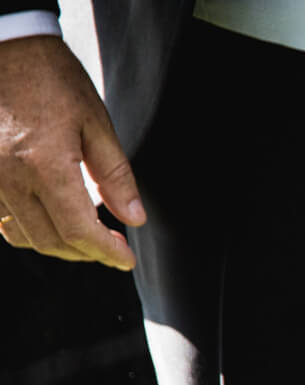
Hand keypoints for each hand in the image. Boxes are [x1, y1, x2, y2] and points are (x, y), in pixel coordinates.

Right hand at [0, 36, 142, 267]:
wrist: (4, 48)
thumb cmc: (52, 80)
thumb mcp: (96, 123)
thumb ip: (116, 175)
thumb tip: (133, 218)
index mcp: (44, 165)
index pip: (78, 231)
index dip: (106, 253)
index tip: (126, 258)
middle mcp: (9, 177)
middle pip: (51, 241)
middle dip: (86, 253)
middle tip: (112, 247)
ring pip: (23, 236)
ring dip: (58, 245)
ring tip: (86, 236)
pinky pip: (1, 219)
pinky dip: (29, 230)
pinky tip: (52, 219)